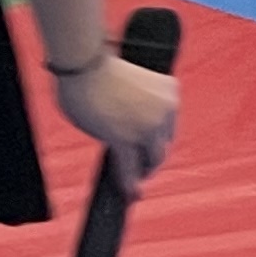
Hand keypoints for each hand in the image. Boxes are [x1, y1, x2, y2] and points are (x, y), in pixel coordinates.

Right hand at [48, 30, 177, 193]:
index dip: (158, 139)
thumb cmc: (99, 68)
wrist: (85, 63)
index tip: (150, 150)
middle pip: (163, 143)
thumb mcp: (133, 84)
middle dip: (153, 158)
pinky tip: (130, 193)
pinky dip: (130, 182)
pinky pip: (129, 167)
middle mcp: (165, 110)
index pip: (168, 124)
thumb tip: (124, 131)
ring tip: (137, 184)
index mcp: (170, 92)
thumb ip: (136, 107)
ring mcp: (147, 126)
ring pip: (151, 159)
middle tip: (143, 169)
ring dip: (144, 172)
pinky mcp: (125, 139)